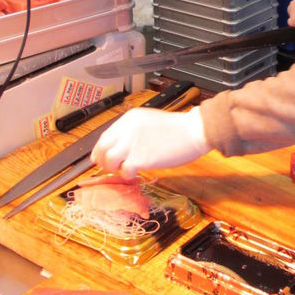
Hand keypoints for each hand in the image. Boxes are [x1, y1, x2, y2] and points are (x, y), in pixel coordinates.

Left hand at [90, 105, 209, 178]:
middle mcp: (127, 129)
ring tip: (126, 170)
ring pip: (109, 160)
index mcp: (129, 119)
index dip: (100, 151)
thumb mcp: (149, 121)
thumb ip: (132, 131)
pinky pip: (124, 171)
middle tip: (112, 168)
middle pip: (102, 149)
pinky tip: (136, 174)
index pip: (104, 137)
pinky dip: (128, 175)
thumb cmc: (177, 129)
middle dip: (104, 161)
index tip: (101, 159)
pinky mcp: (140, 158)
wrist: (194, 131)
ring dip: (115, 169)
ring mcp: (132, 143)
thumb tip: (119, 146)